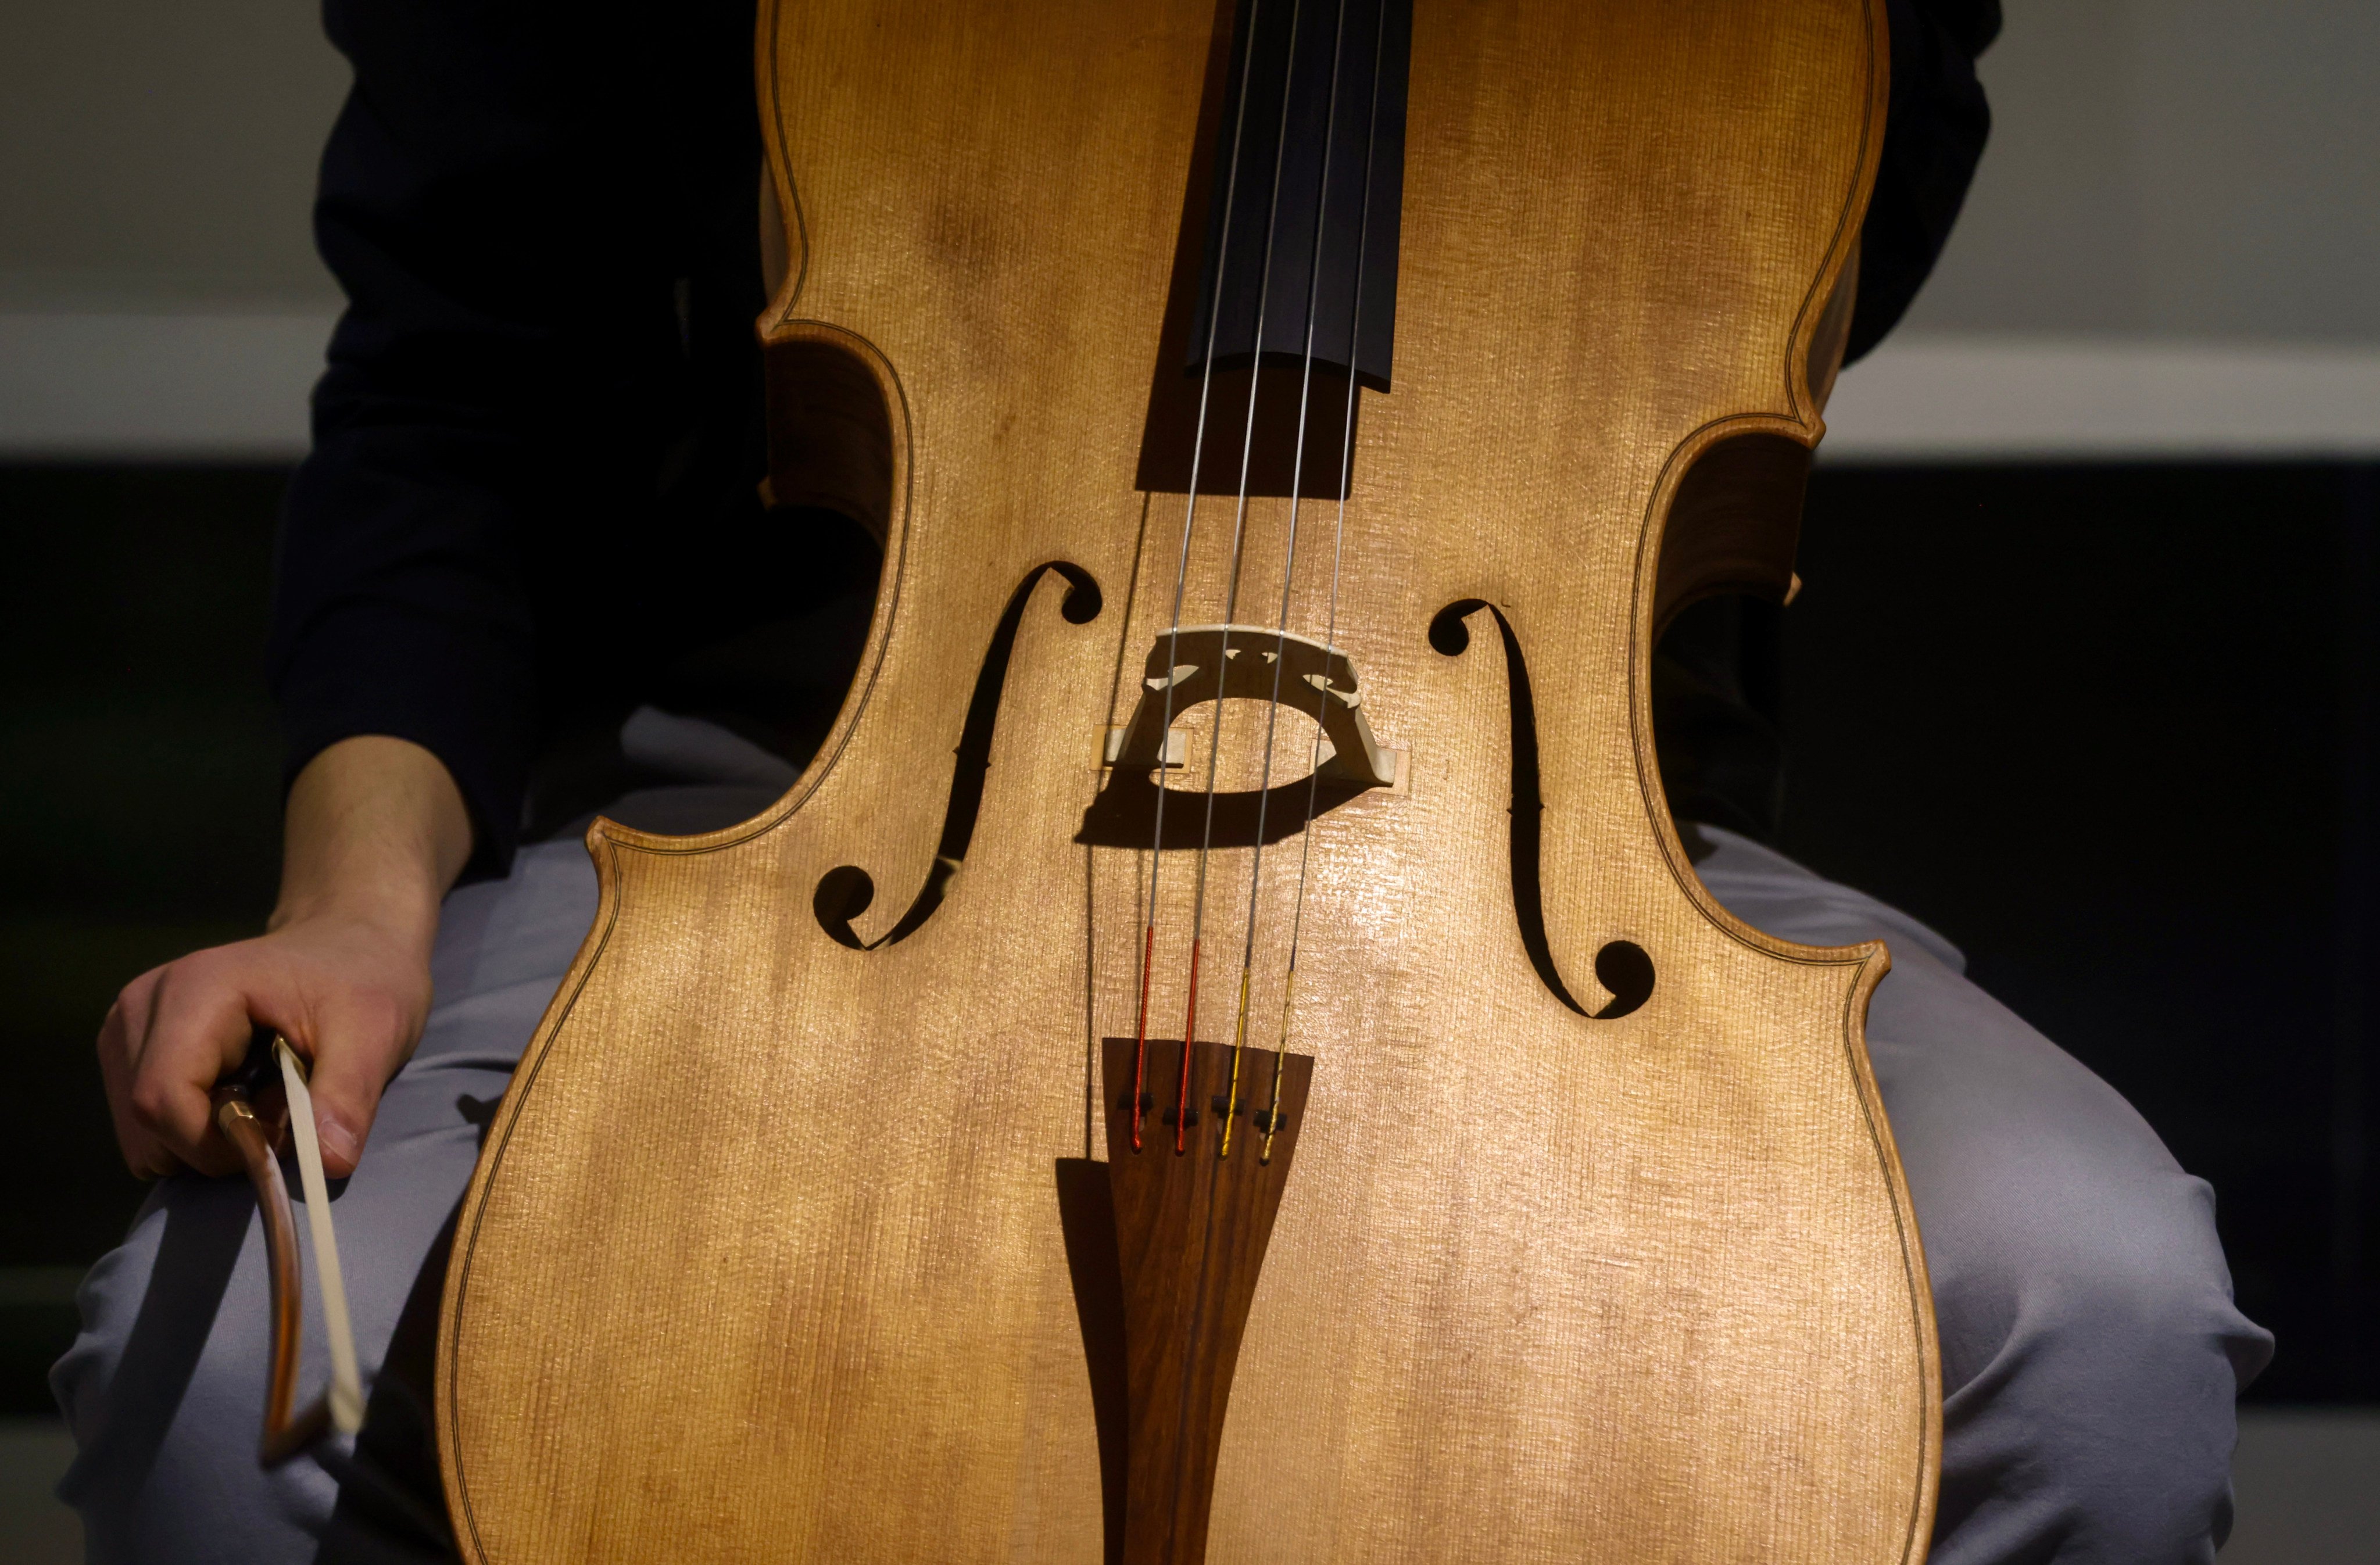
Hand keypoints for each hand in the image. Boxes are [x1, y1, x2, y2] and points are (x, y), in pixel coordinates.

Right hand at [97, 736, 471, 1179]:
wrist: (356, 934)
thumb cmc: (371, 974)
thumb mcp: (380, 1028)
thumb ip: (351, 1094)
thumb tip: (331, 1164)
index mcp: (196, 995)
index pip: (166, 1105)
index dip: (221, 1147)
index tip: (282, 1140)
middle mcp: (144, 1003)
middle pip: (146, 1123)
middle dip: (216, 1144)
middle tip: (285, 1116)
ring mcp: (132, 1022)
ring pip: (141, 1127)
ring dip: (208, 1135)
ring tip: (269, 1099)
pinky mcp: (136, 1041)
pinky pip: (147, 1116)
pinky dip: (197, 1124)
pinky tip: (244, 1096)